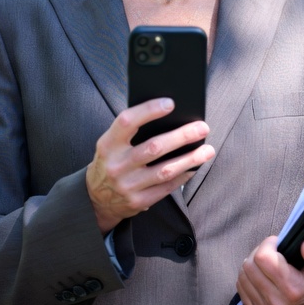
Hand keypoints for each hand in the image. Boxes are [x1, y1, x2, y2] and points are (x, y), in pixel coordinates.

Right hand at [86, 97, 214, 233]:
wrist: (96, 199)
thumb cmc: (110, 162)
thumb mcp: (111, 144)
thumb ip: (131, 132)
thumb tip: (168, 117)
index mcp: (108, 145)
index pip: (127, 122)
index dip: (148, 110)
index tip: (170, 103)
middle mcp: (117, 165)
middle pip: (154, 147)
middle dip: (182, 136)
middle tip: (202, 127)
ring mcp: (128, 185)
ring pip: (165, 170)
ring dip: (190, 159)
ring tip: (207, 150)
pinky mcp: (138, 202)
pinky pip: (166, 188)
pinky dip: (183, 176)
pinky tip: (194, 167)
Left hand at [236, 237, 303, 304]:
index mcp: (293, 289)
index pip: (263, 258)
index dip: (267, 244)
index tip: (276, 243)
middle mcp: (277, 303)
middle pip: (250, 266)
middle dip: (258, 252)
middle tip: (271, 252)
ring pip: (243, 276)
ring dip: (251, 264)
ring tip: (266, 263)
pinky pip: (241, 289)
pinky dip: (248, 278)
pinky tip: (260, 276)